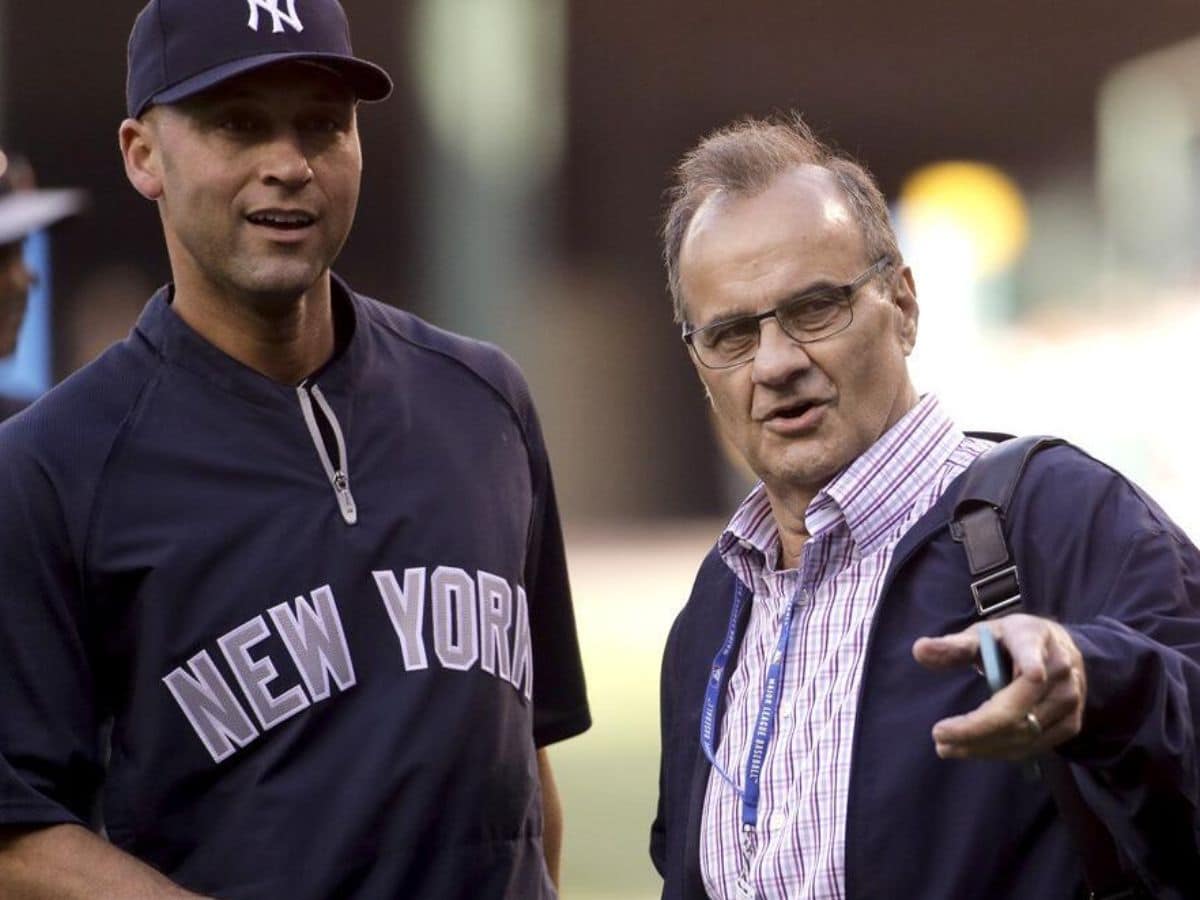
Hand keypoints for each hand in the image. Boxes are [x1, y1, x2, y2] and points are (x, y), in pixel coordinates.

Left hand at [912, 614, 1086, 760]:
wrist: (1057, 652)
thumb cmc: (1010, 641)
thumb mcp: (983, 634)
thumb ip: (953, 645)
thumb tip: (918, 649)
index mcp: (1033, 639)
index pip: (1032, 658)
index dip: (1030, 665)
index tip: (1031, 674)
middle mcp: (1058, 670)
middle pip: (1019, 710)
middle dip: (977, 728)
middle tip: (939, 736)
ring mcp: (1069, 699)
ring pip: (1025, 734)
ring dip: (984, 746)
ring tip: (947, 747)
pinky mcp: (1071, 723)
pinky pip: (1035, 746)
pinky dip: (1001, 751)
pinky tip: (974, 749)